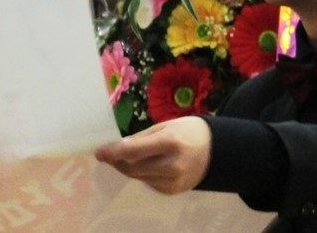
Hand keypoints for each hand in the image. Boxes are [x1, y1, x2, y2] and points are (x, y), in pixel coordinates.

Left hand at [94, 116, 211, 193]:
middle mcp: (171, 164)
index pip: (134, 151)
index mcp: (170, 142)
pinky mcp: (173, 190)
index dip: (113, 153)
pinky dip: (144, 174)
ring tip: (131, 157)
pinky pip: (149, 182)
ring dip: (129, 167)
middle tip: (109, 155)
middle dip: (118, 161)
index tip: (99, 152)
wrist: (217, 150)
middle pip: (132, 167)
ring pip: (138, 176)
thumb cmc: (189, 131)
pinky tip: (152, 165)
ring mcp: (173, 180)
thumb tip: (118, 148)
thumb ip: (142, 138)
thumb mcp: (167, 126)